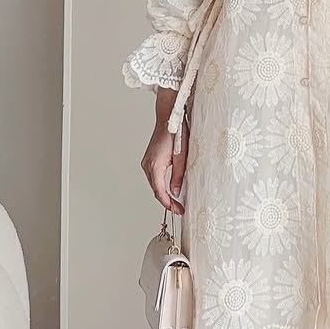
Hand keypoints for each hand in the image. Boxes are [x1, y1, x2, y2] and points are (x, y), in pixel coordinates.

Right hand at [141, 98, 186, 213]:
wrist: (169, 117)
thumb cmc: (176, 133)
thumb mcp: (182, 157)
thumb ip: (178, 176)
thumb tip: (176, 192)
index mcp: (155, 166)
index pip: (160, 192)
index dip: (169, 204)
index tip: (178, 211)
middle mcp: (147, 165)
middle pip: (156, 190)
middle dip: (167, 202)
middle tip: (179, 209)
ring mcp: (146, 162)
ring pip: (154, 184)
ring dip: (163, 194)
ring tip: (176, 202)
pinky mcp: (149, 159)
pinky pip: (154, 177)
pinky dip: (160, 185)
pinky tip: (169, 189)